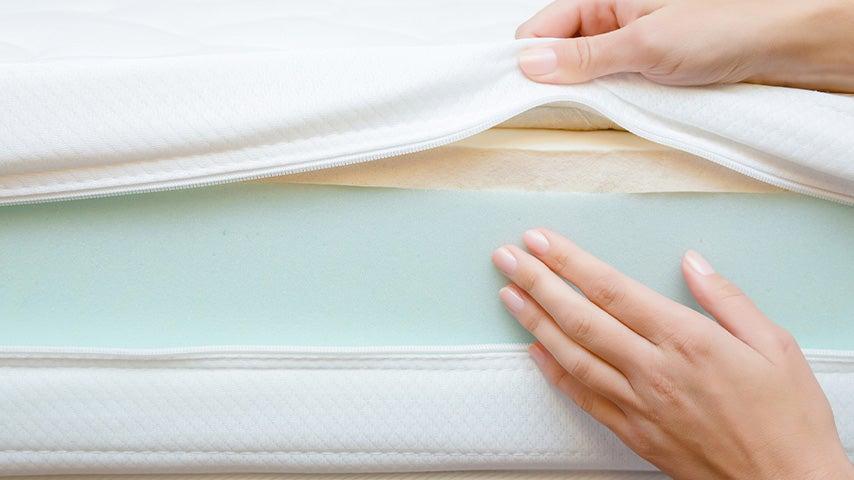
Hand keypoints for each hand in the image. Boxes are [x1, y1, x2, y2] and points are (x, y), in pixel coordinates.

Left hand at [492, 229, 853, 479]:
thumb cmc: (787, 419)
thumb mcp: (774, 344)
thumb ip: (726, 299)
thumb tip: (692, 263)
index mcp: (686, 339)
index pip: (611, 289)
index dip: (569, 262)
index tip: (540, 241)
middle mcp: (653, 370)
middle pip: (580, 317)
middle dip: (537, 283)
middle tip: (506, 259)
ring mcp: (639, 404)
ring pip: (572, 356)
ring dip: (534, 322)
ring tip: (509, 295)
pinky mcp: (634, 433)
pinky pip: (583, 398)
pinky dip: (554, 372)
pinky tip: (534, 351)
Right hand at [515, 0, 853, 92]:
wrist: (780, 46)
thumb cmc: (723, 28)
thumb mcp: (643, 45)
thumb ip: (584, 57)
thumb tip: (531, 63)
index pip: (545, 25)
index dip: (528, 56)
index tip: (519, 87)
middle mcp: (612, 15)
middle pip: (558, 47)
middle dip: (552, 75)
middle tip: (553, 102)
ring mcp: (626, 41)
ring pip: (580, 68)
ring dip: (579, 90)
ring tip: (587, 104)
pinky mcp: (642, 64)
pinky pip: (606, 81)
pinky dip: (602, 97)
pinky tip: (607, 107)